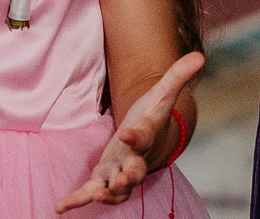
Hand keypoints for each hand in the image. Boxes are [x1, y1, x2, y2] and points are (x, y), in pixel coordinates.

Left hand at [56, 50, 205, 210]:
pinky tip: (60, 207)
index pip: (143, 137)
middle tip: (120, 181)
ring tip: (97, 196)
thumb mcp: (161, 95)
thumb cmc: (153, 117)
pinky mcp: (103, 178)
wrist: (151, 143)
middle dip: (128, 178)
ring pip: (116, 188)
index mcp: (146, 138)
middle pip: (134, 172)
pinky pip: (91, 192)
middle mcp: (134, 160)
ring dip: (107, 193)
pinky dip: (77, 200)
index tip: (128, 133)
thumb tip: (199, 56)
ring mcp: (119, 172)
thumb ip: (176, 76)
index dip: (137, 136)